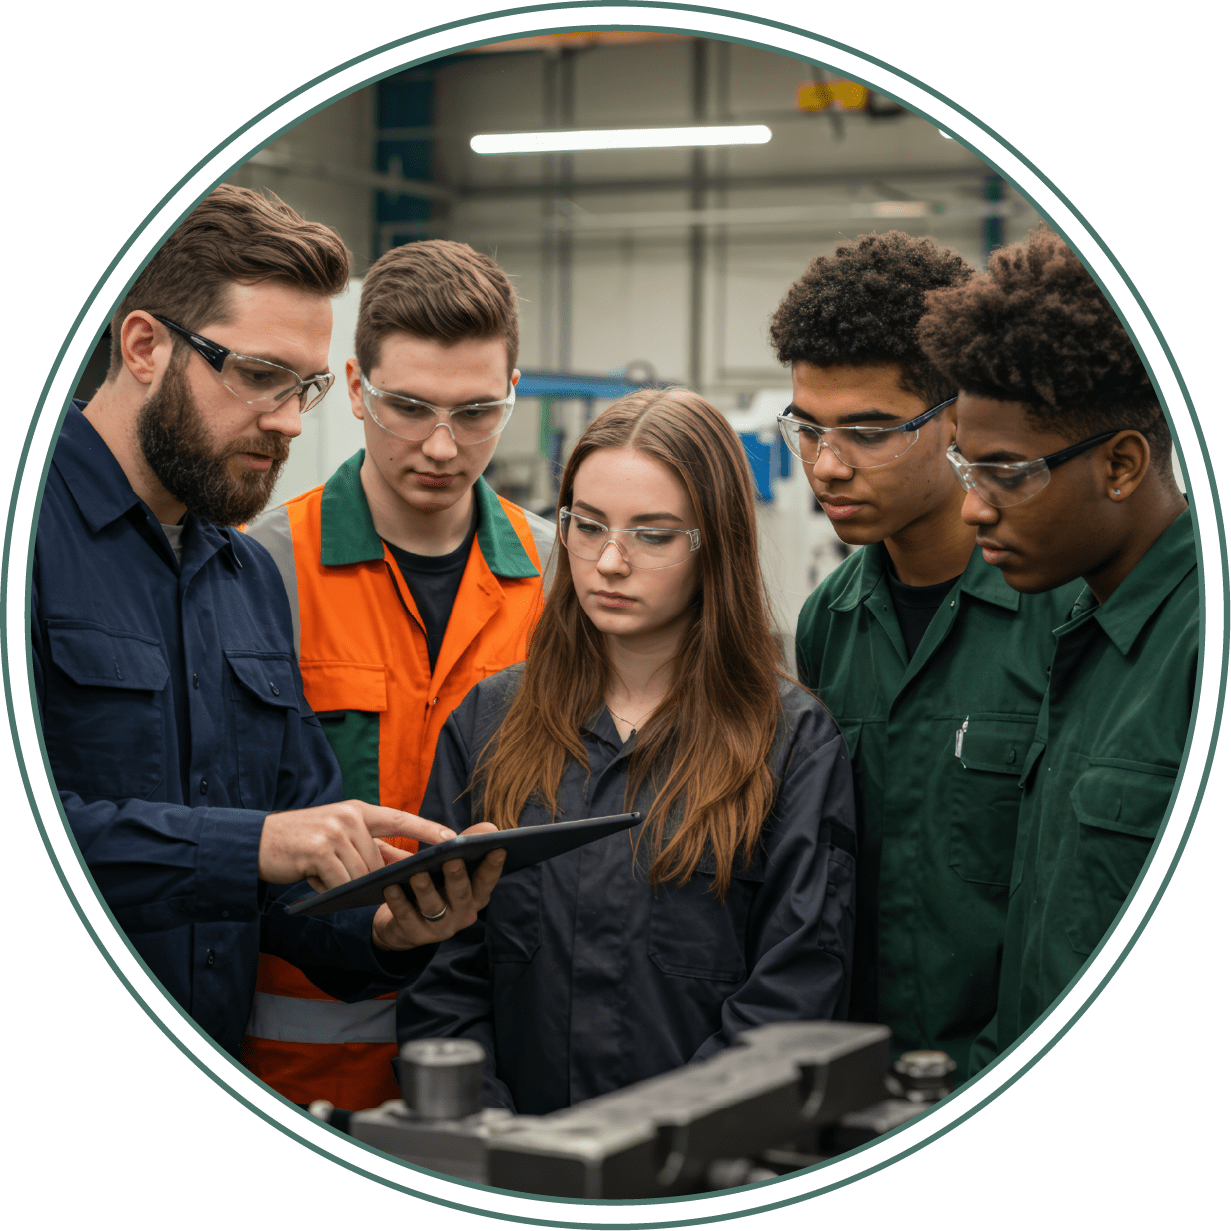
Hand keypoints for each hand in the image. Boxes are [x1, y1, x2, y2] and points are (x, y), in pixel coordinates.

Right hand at [259, 800, 454, 891]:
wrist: (254, 843)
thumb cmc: (301, 845)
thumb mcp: (339, 839)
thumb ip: (371, 850)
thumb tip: (407, 867)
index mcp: (358, 811)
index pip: (402, 819)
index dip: (430, 829)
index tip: (455, 838)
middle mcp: (350, 816)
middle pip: (378, 861)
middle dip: (365, 878)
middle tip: (336, 877)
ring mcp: (335, 831)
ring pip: (361, 874)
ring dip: (345, 884)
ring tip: (319, 875)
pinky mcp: (320, 850)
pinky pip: (342, 882)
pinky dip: (332, 890)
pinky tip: (314, 882)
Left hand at [372, 822, 507, 950]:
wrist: (403, 925)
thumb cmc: (435, 886)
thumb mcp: (452, 868)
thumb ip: (467, 846)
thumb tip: (490, 828)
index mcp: (475, 896)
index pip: (487, 881)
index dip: (493, 866)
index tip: (497, 848)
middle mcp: (462, 914)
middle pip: (461, 895)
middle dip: (457, 877)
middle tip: (452, 860)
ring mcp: (439, 928)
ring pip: (433, 907)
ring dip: (426, 890)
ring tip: (417, 874)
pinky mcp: (415, 935)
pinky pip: (406, 917)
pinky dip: (398, 902)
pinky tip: (391, 888)